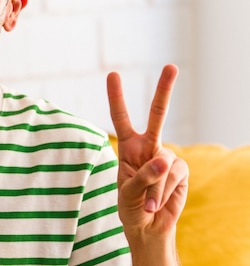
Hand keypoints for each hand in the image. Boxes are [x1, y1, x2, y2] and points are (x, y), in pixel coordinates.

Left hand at [106, 64, 188, 238]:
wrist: (148, 227)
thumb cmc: (131, 206)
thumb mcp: (127, 192)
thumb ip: (142, 175)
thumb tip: (164, 159)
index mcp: (127, 146)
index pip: (121, 117)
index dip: (116, 96)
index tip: (113, 73)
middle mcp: (147, 146)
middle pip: (158, 115)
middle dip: (165, 90)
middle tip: (172, 66)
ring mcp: (166, 156)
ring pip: (163, 162)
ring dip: (154, 187)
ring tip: (147, 202)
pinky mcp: (181, 170)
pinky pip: (174, 175)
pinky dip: (164, 192)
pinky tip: (159, 203)